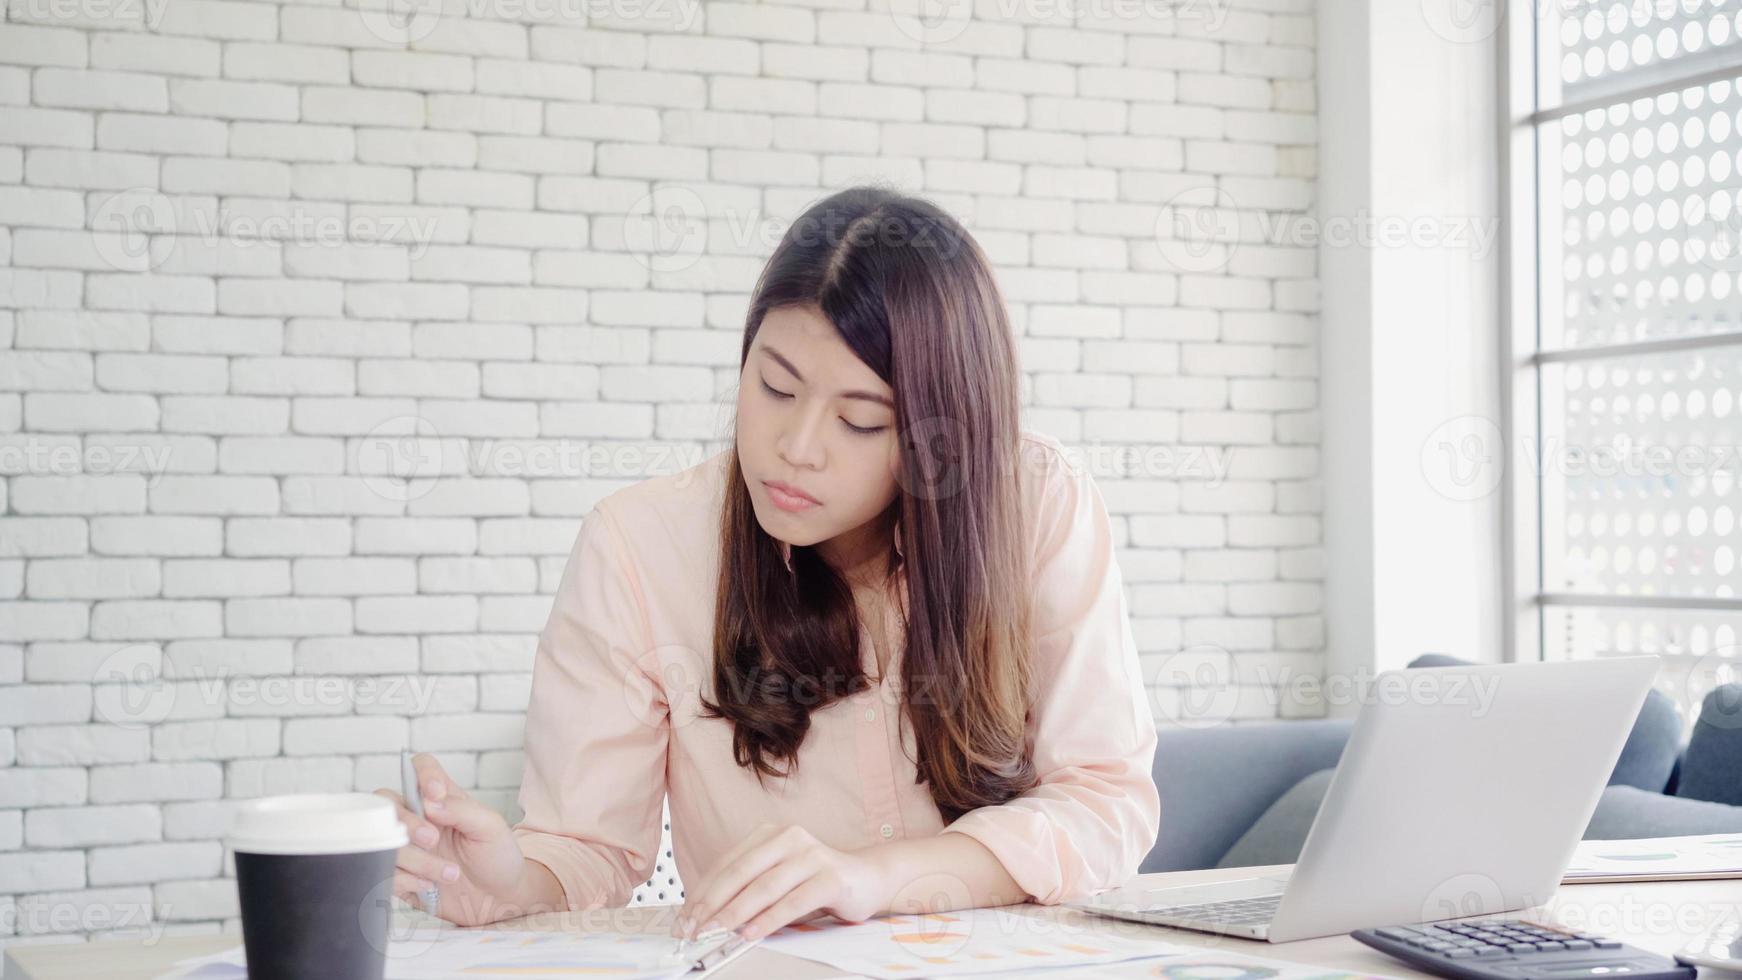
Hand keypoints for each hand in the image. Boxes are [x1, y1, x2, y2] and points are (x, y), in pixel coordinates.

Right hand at [373, 753, 541, 925]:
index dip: (421, 774)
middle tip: (432, 840)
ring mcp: (407, 847)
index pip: (421, 768)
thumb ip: (462, 809)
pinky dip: (406, 880)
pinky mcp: (399, 875)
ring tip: (450, 873)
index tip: (434, 793)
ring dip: (416, 859)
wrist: (498, 900)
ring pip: (385, 841)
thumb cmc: (498, 857)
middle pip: (389, 804)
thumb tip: (429, 801)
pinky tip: (430, 886)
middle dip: (407, 823)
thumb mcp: (491, 827)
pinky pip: (383, 872)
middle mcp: (419, 818)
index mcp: (443, 799)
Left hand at [671, 823, 887, 942]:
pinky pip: (793, 901)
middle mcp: (789, 838)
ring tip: (716, 932)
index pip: (727, 864)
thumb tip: (705, 916)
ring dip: (736, 912)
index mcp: (770, 834)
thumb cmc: (816, 882)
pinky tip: (751, 933)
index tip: (684, 919)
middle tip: (693, 928)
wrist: (867, 879)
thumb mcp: (777, 879)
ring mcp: (812, 855)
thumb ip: (747, 889)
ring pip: (765, 886)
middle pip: (741, 872)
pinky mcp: (830, 877)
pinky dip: (769, 919)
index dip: (702, 892)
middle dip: (712, 903)